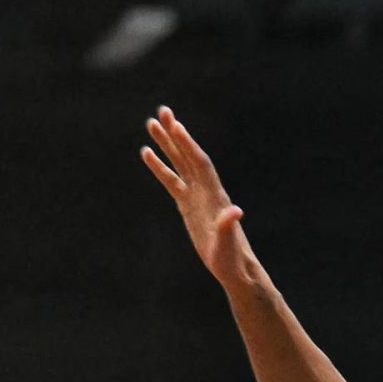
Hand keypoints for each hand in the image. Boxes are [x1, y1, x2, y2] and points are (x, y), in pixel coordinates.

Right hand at [140, 106, 251, 288]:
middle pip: (189, 156)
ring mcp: (197, 197)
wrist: (234, 270)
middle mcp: (207, 192)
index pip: (200, 164)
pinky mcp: (188, 206)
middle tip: (162, 111)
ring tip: (151, 123)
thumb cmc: (232, 261)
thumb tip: (235, 210)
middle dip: (176, 134)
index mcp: (216, 197)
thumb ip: (228, 228)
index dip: (189, 144)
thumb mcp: (227, 246)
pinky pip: (172, 181)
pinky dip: (160, 167)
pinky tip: (146, 153)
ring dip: (166, 144)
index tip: (176, 125)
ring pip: (179, 164)